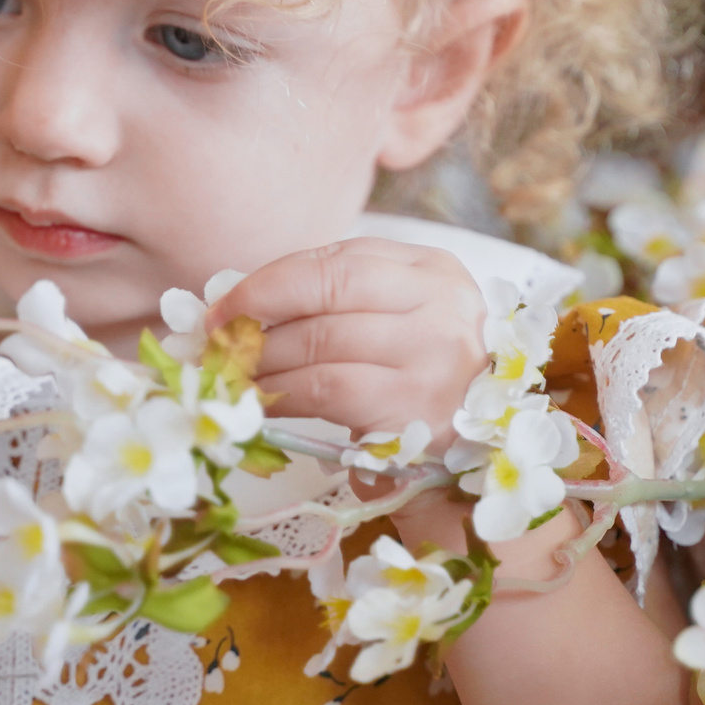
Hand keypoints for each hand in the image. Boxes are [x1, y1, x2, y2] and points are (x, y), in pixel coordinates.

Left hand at [207, 238, 488, 445]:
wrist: (486, 445)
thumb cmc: (428, 376)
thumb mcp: (402, 318)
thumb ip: (337, 301)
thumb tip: (240, 307)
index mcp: (433, 270)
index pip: (337, 259)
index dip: (270, 280)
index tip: (225, 305)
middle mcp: (439, 305)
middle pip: (327, 293)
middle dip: (258, 315)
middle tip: (217, 341)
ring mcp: (432, 357)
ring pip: (320, 342)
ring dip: (263, 360)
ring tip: (234, 374)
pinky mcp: (414, 409)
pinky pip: (327, 390)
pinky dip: (282, 393)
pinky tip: (263, 400)